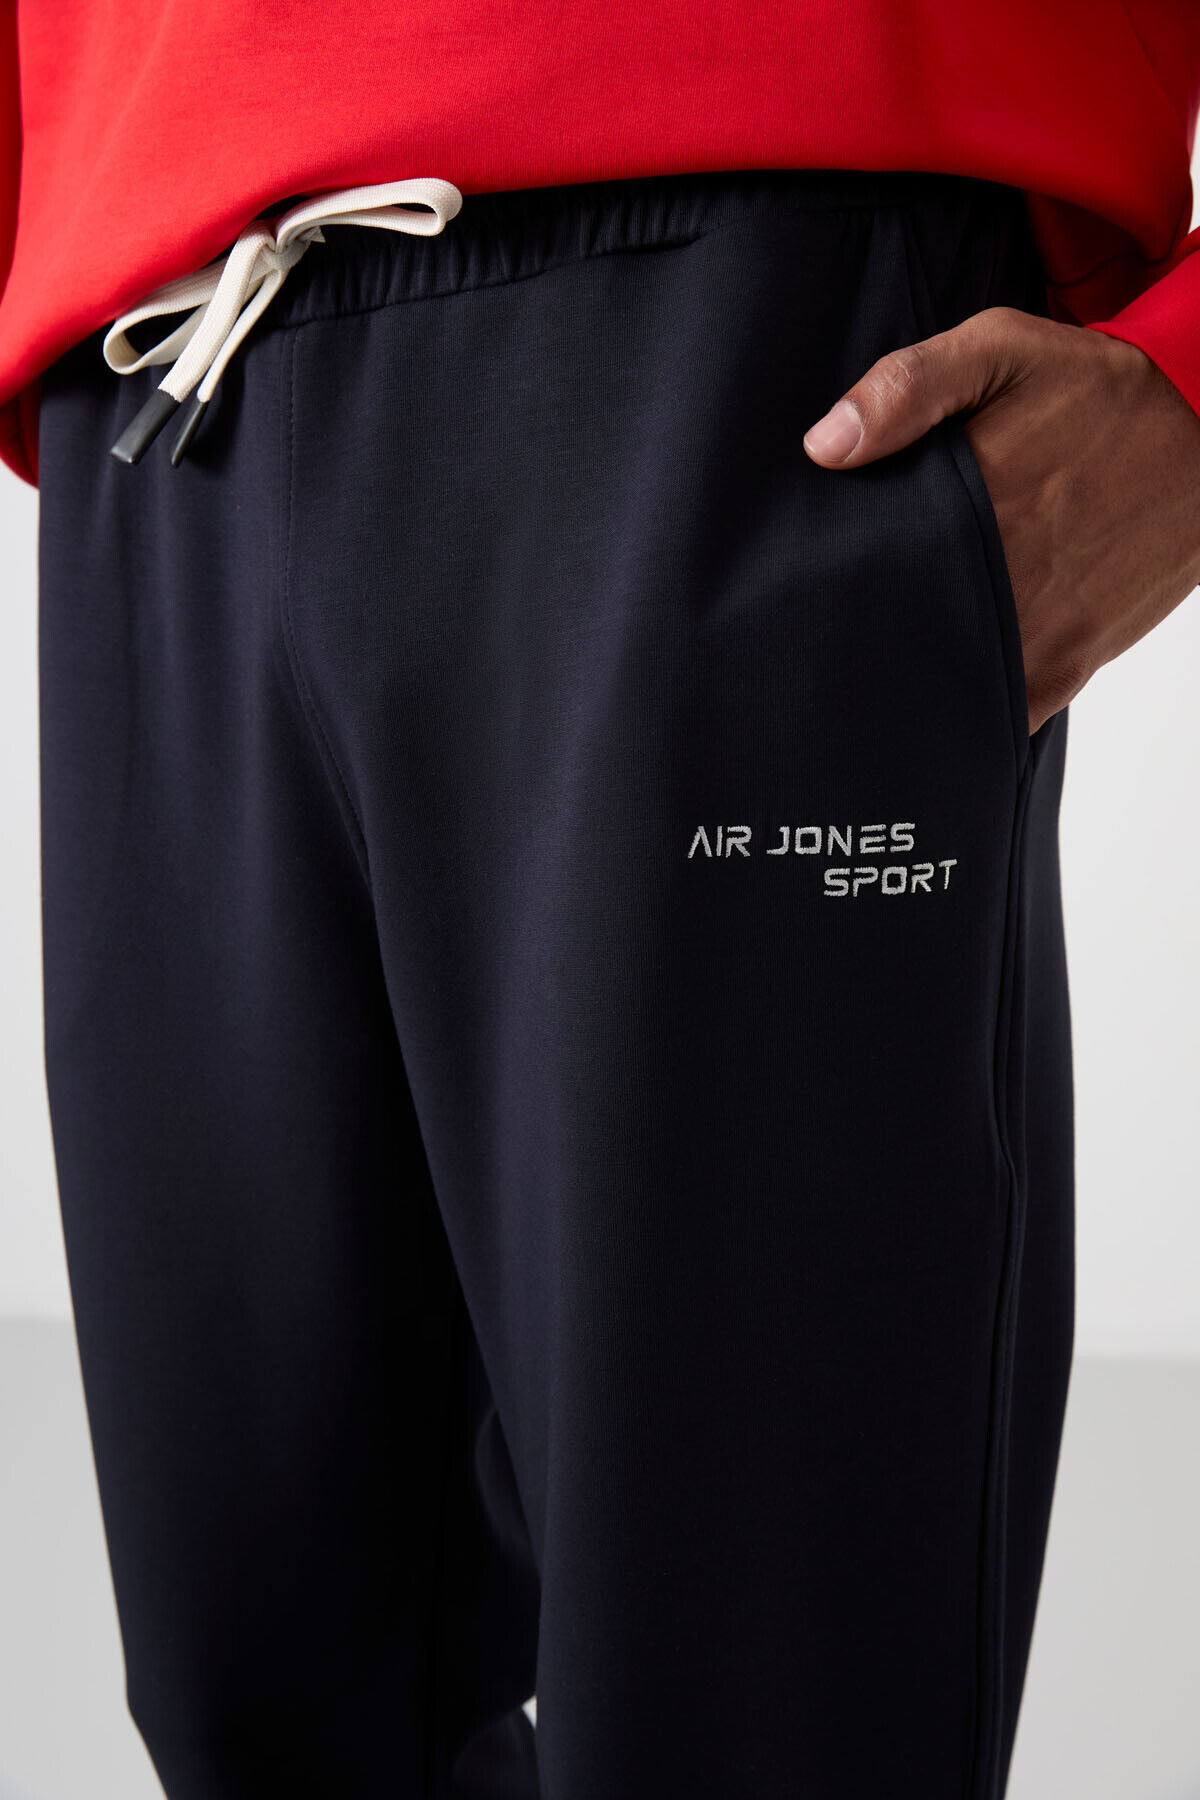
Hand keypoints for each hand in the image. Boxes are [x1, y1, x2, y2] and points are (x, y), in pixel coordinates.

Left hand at [802, 307, 1199, 735]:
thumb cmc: (1098, 389)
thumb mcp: (1003, 350)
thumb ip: (909, 386)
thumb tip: (823, 446)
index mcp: (971, 504)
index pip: (864, 569)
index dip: (820, 584)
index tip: (790, 586)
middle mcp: (1001, 581)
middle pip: (893, 635)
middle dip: (852, 638)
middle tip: (814, 634)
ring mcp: (1037, 634)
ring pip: (939, 682)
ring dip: (901, 678)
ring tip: (862, 664)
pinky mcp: (1065, 665)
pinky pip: (993, 710)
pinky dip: (956, 708)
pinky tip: (924, 692)